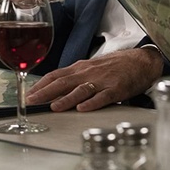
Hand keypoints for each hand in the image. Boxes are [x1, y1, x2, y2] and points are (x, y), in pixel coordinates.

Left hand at [26, 48, 163, 111]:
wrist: (141, 61)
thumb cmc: (116, 66)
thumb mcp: (92, 68)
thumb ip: (74, 77)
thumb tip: (54, 91)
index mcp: (81, 68)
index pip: (56, 75)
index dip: (41, 85)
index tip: (28, 94)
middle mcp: (89, 73)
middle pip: (64, 82)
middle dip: (46, 92)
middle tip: (32, 102)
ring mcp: (103, 81)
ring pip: (82, 90)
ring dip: (67, 98)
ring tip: (54, 107)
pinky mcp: (117, 88)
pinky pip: (103, 96)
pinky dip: (92, 102)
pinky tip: (84, 108)